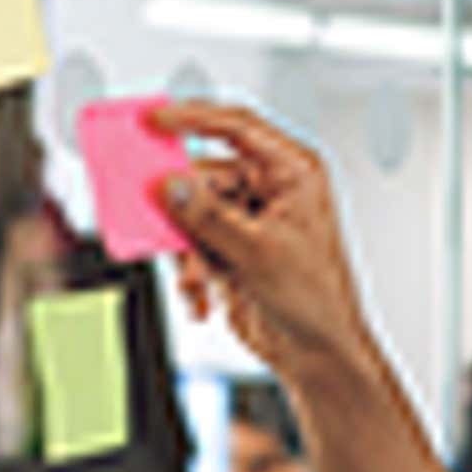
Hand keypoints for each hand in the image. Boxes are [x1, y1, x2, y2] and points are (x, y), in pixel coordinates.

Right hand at [148, 100, 376, 381]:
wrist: (317, 353)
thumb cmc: (317, 298)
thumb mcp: (257, 252)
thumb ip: (208, 216)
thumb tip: (170, 186)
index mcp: (293, 173)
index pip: (238, 127)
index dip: (193, 117)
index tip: (154, 118)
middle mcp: (270, 190)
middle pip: (204, 176)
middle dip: (182, 209)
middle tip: (154, 218)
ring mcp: (248, 220)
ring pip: (192, 214)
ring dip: (187, 250)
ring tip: (196, 278)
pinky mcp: (231, 249)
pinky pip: (193, 244)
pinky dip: (190, 270)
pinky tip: (201, 295)